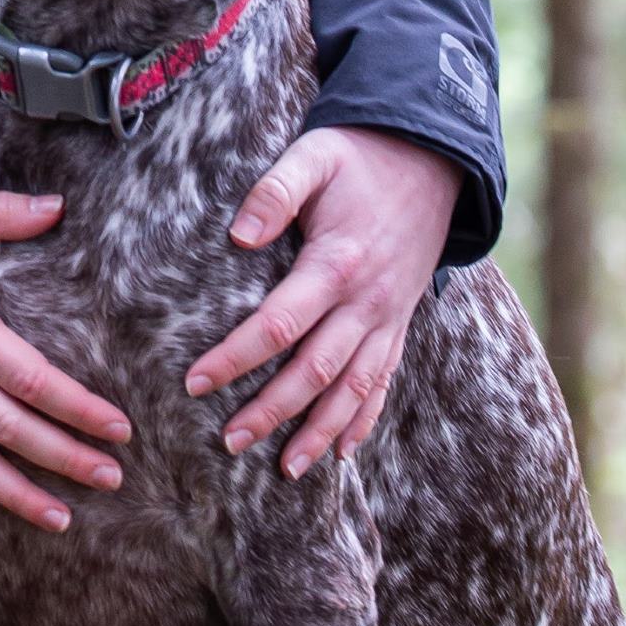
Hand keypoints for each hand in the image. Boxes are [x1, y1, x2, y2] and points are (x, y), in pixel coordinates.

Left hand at [184, 128, 461, 477]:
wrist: (430, 159)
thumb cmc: (359, 158)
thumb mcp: (314, 156)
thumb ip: (274, 191)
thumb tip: (238, 235)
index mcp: (337, 264)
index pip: (278, 325)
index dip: (235, 357)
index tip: (196, 383)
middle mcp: (367, 301)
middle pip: (314, 371)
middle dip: (271, 411)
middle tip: (228, 442)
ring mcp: (389, 317)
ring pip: (354, 389)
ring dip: (320, 432)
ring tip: (285, 469)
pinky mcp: (400, 322)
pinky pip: (385, 381)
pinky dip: (365, 419)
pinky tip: (343, 451)